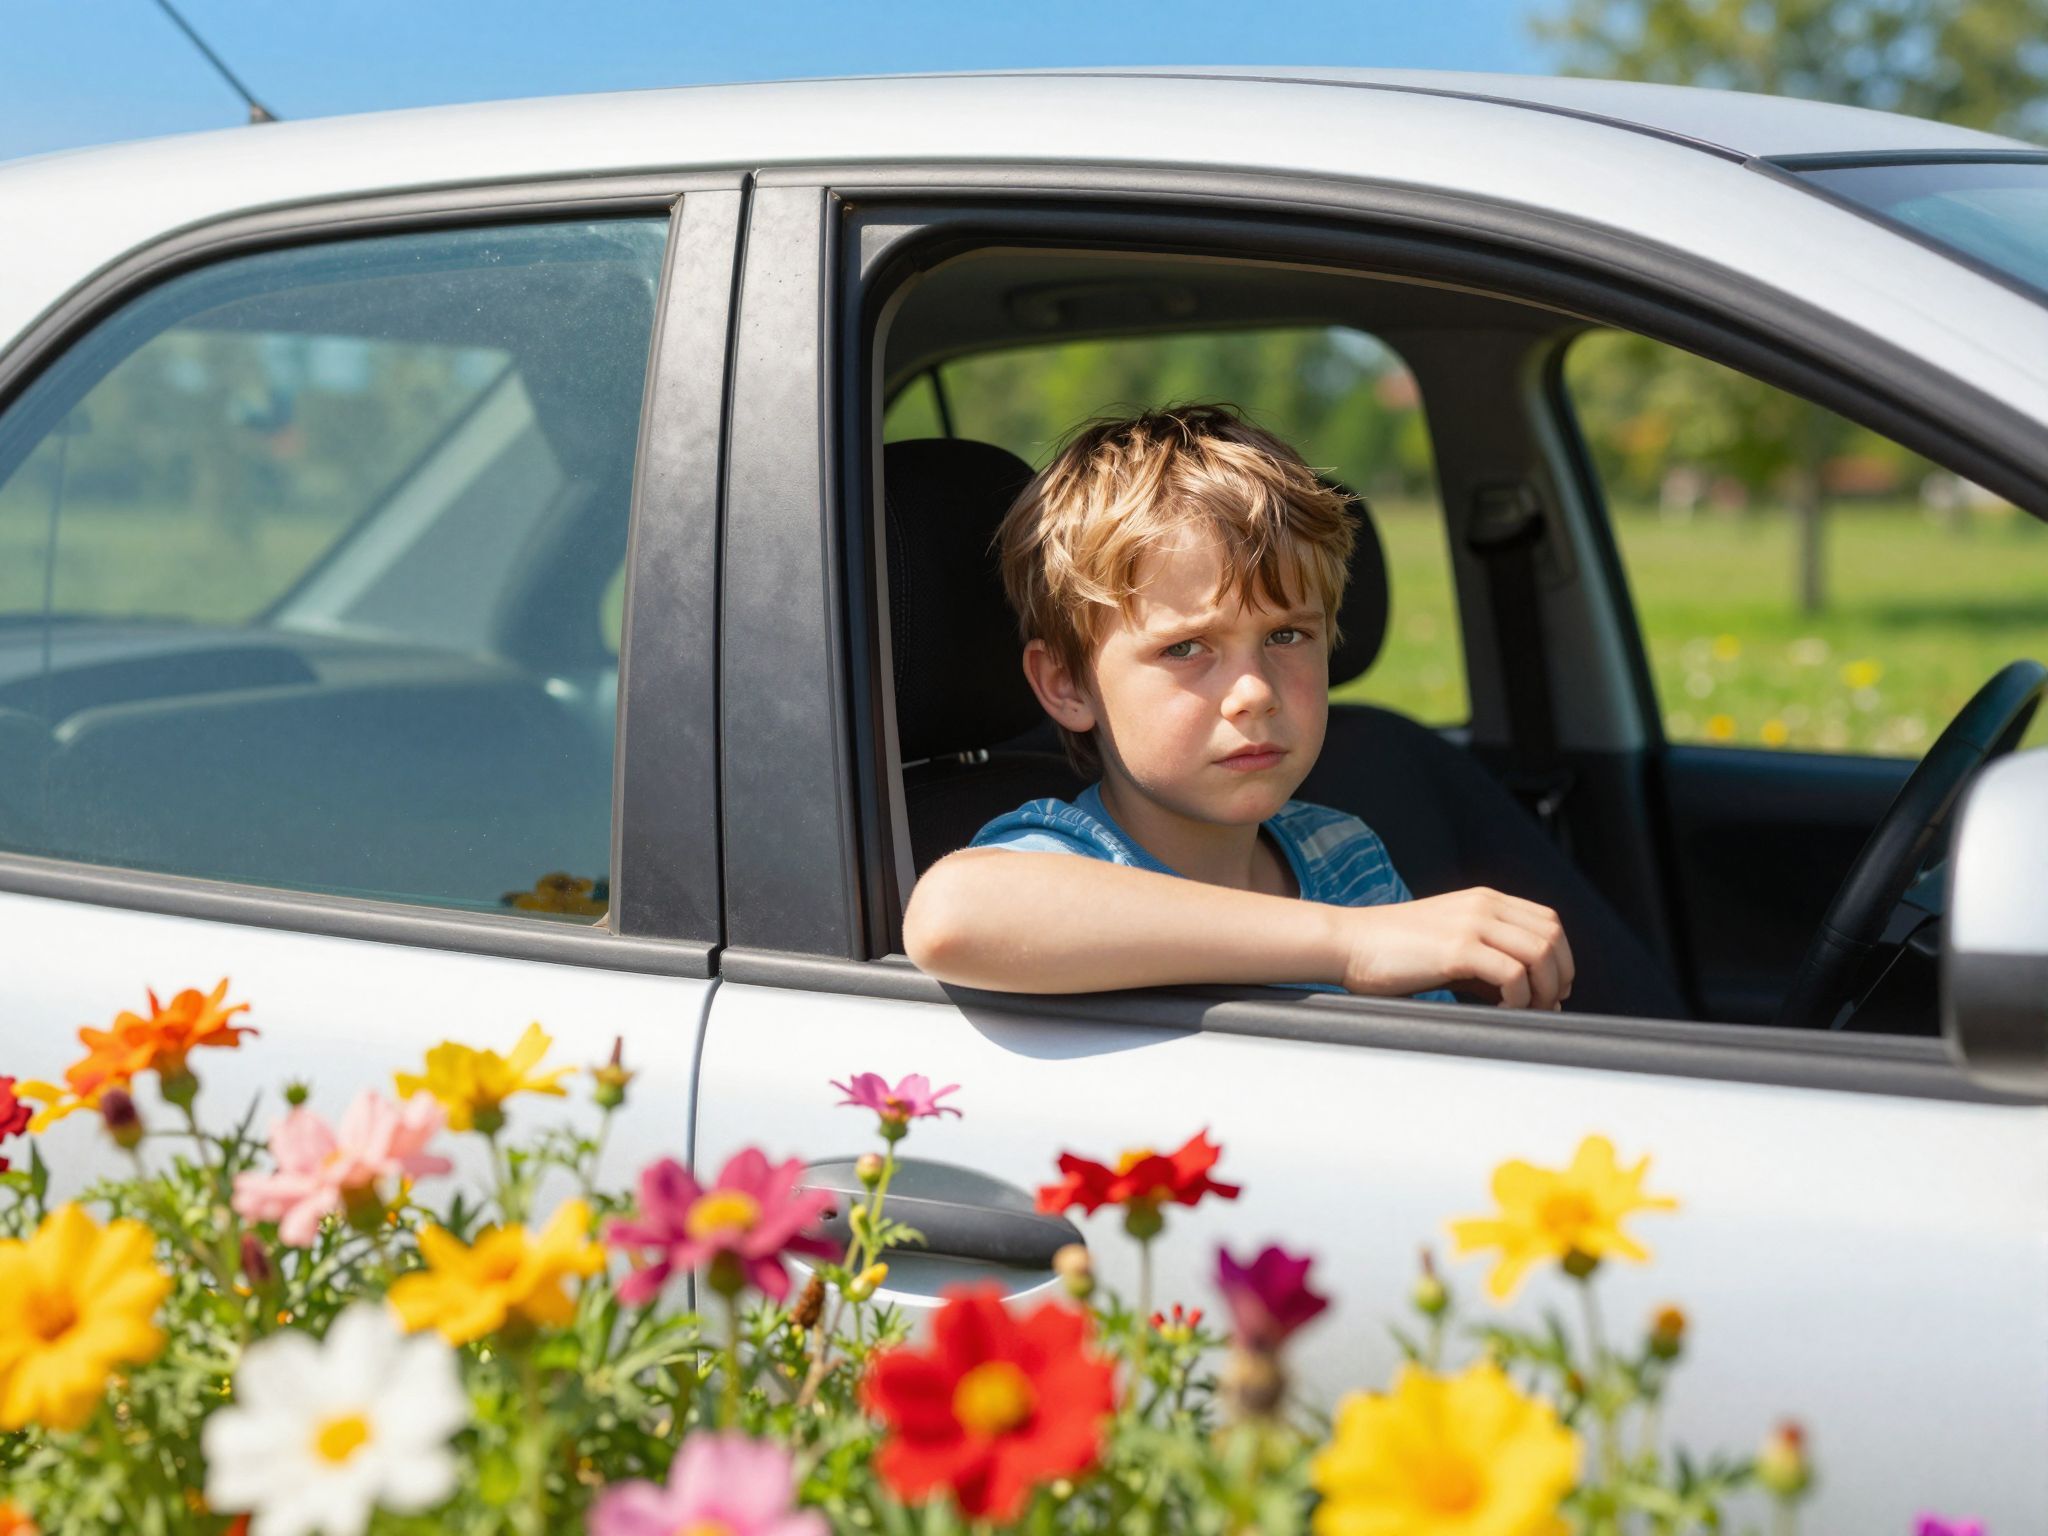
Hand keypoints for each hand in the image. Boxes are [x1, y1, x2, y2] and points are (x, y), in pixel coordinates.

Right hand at [1336, 888, 1574, 1008]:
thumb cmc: (1393, 953)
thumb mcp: (1450, 946)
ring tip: (1523, 1010)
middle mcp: (1484, 905)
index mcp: (1484, 901)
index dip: (1560, 959)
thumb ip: (1489, 961)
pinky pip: (1513, 974)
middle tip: (1544, 1005)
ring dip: (1543, 990)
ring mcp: (1472, 924)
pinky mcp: (1457, 948)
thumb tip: (1532, 995)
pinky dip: (1517, 999)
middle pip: (1553, 937)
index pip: (1548, 922)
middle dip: (1558, 977)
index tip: (1551, 989)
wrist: (1348, 943)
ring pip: (1541, 954)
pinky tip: (1498, 1010)